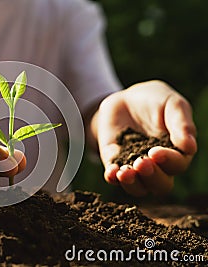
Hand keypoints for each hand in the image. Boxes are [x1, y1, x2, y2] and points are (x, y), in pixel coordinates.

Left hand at [96, 80, 196, 195]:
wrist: (125, 98)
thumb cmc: (155, 100)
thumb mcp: (171, 104)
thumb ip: (181, 123)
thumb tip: (190, 147)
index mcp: (177, 152)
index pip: (178, 165)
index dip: (169, 162)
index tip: (156, 152)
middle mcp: (158, 166)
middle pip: (161, 185)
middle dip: (152, 177)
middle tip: (142, 163)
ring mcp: (135, 167)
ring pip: (139, 188)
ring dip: (133, 183)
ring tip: (125, 172)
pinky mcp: (114, 163)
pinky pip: (114, 178)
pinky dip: (113, 178)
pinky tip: (111, 173)